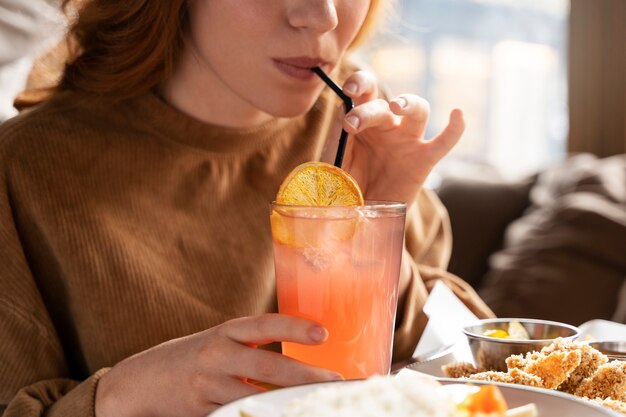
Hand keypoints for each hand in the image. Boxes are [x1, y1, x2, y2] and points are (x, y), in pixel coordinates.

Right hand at [95, 314, 340, 416]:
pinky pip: (235, 414)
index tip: (324, 333)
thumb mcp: (220, 342)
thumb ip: (251, 348)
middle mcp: (217, 353)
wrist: (141, 379)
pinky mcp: (201, 408)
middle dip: (304, 375)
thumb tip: (298, 364)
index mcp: (227, 332)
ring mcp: (208, 383)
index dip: (295, 326)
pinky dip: (259, 415)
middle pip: (267, 365)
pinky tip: (278, 415)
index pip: (265, 324)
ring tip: (314, 405)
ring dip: (286, 402)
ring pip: (255, 395)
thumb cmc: (193, 358)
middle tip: (335, 381)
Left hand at [323, 70, 464, 203]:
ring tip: (395, 106)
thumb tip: (343, 108)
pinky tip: (458, 114)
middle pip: (385, 104)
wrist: (361, 215)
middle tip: (352, 124)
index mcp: (364, 120)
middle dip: (368, 110)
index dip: (360, 82)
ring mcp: (408, 141)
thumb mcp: (336, 159)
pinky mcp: (424, 160)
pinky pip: (444, 142)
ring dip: (409, 102)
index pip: (366, 88)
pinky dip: (455, 129)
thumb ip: (338, 135)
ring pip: (418, 110)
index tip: (348, 90)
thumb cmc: (347, 183)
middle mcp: (388, 125)